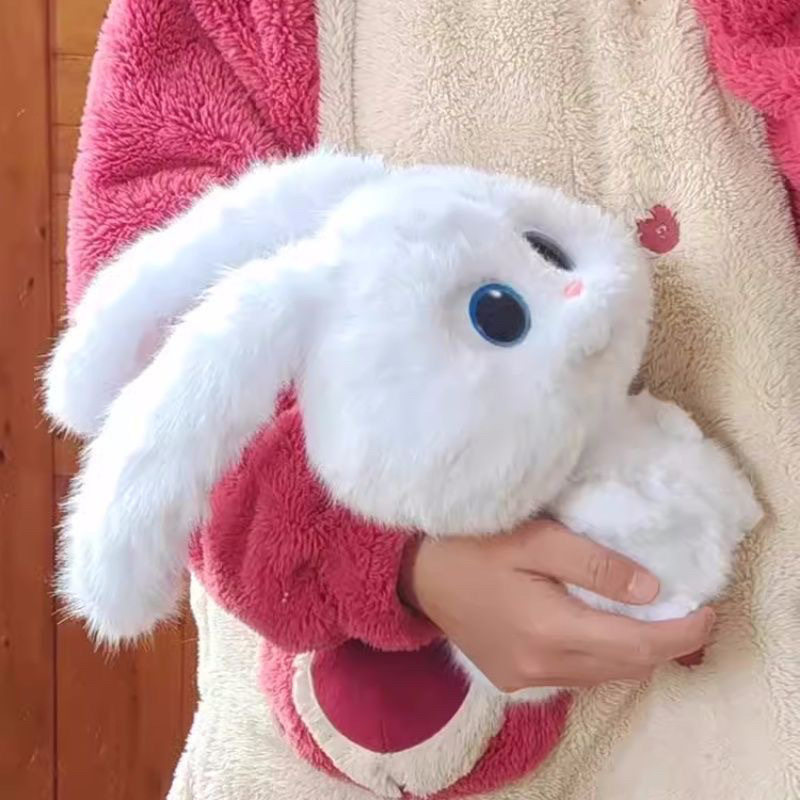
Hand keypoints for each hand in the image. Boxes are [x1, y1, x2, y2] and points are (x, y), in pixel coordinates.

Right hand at [400, 520, 714, 692]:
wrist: (414, 574)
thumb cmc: (472, 544)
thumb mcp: (534, 538)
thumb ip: (593, 563)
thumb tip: (650, 589)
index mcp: (549, 628)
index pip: (637, 644)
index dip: (681, 632)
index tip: (708, 610)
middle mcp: (541, 666)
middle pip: (626, 667)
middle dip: (666, 644)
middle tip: (688, 612)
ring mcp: (525, 679)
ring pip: (602, 676)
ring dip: (635, 654)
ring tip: (652, 620)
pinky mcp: (512, 680)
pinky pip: (576, 678)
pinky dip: (603, 659)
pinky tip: (603, 631)